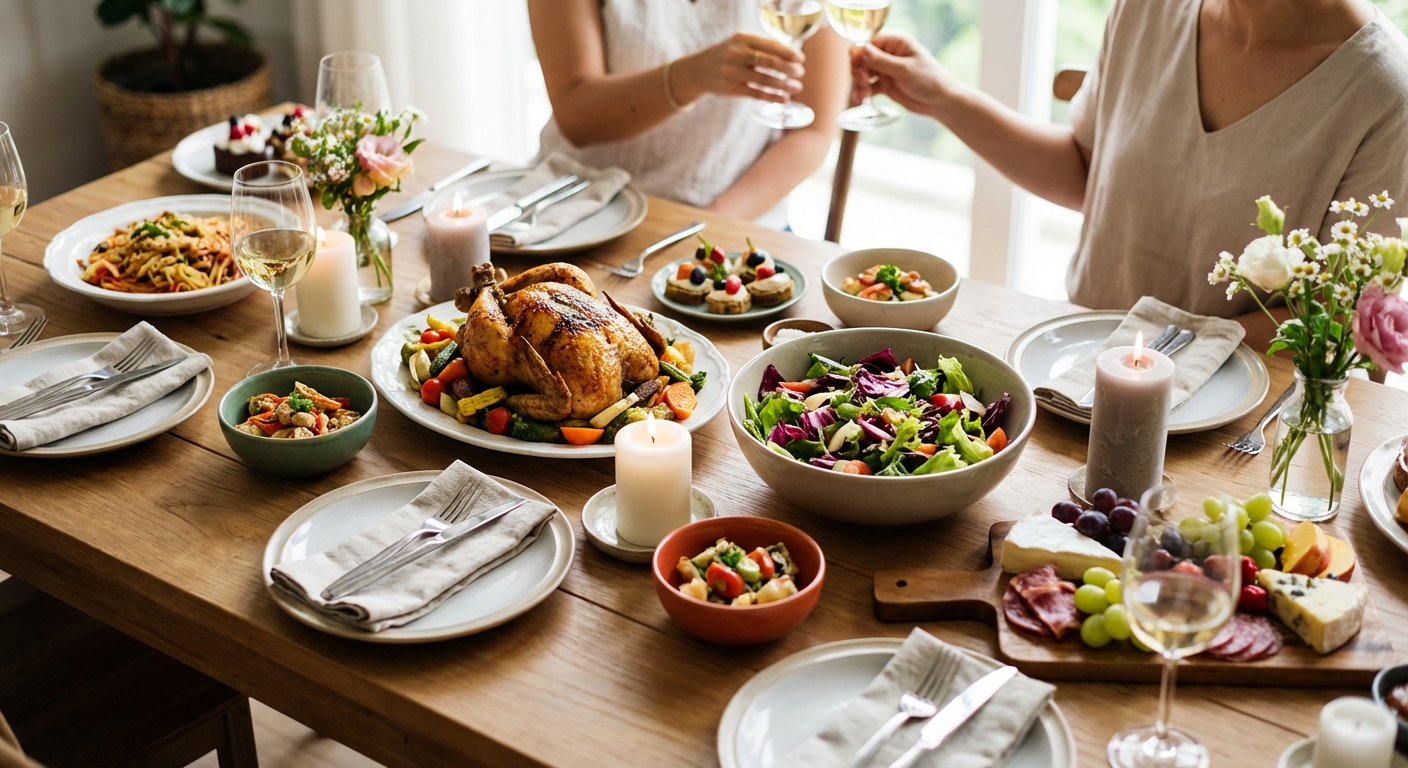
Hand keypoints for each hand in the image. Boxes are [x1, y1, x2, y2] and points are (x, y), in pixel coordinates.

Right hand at [675, 31, 805, 104]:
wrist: (697, 70)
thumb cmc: (726, 55)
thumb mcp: (739, 43)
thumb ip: (761, 46)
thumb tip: (791, 55)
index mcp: (742, 38)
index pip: (771, 45)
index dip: (789, 53)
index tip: (800, 59)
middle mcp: (737, 53)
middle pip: (771, 63)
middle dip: (789, 69)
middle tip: (800, 73)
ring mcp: (733, 72)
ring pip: (765, 80)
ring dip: (784, 85)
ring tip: (796, 88)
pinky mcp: (731, 88)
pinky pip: (756, 93)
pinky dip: (772, 97)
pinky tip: (784, 99)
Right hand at [851, 32, 956, 116]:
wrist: (940, 101)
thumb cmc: (928, 80)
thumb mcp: (904, 69)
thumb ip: (881, 61)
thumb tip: (860, 49)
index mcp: (896, 42)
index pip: (870, 41)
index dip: (859, 52)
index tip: (855, 64)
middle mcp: (889, 53)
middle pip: (863, 57)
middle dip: (858, 69)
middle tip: (862, 80)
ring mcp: (886, 69)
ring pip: (863, 73)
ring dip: (859, 82)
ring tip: (861, 94)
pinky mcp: (885, 84)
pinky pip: (868, 86)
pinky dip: (863, 92)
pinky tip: (860, 99)